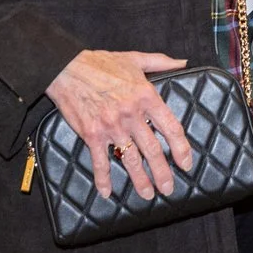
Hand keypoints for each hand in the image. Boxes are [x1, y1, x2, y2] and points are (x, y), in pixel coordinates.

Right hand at [44, 50, 193, 198]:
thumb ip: (161, 62)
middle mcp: (131, 114)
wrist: (66, 68)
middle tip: (168, 188)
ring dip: (140, 180)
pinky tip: (107, 192)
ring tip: (148, 194)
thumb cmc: (101, 63)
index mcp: (146, 96)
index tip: (185, 163)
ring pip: (131, 159)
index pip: (170, 127)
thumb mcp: (134, 58)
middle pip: (153, 150)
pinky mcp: (92, 135)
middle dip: (162, 173)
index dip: (181, 148)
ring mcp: (111, 127)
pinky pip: (100, 162)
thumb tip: (184, 63)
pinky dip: (103, 179)